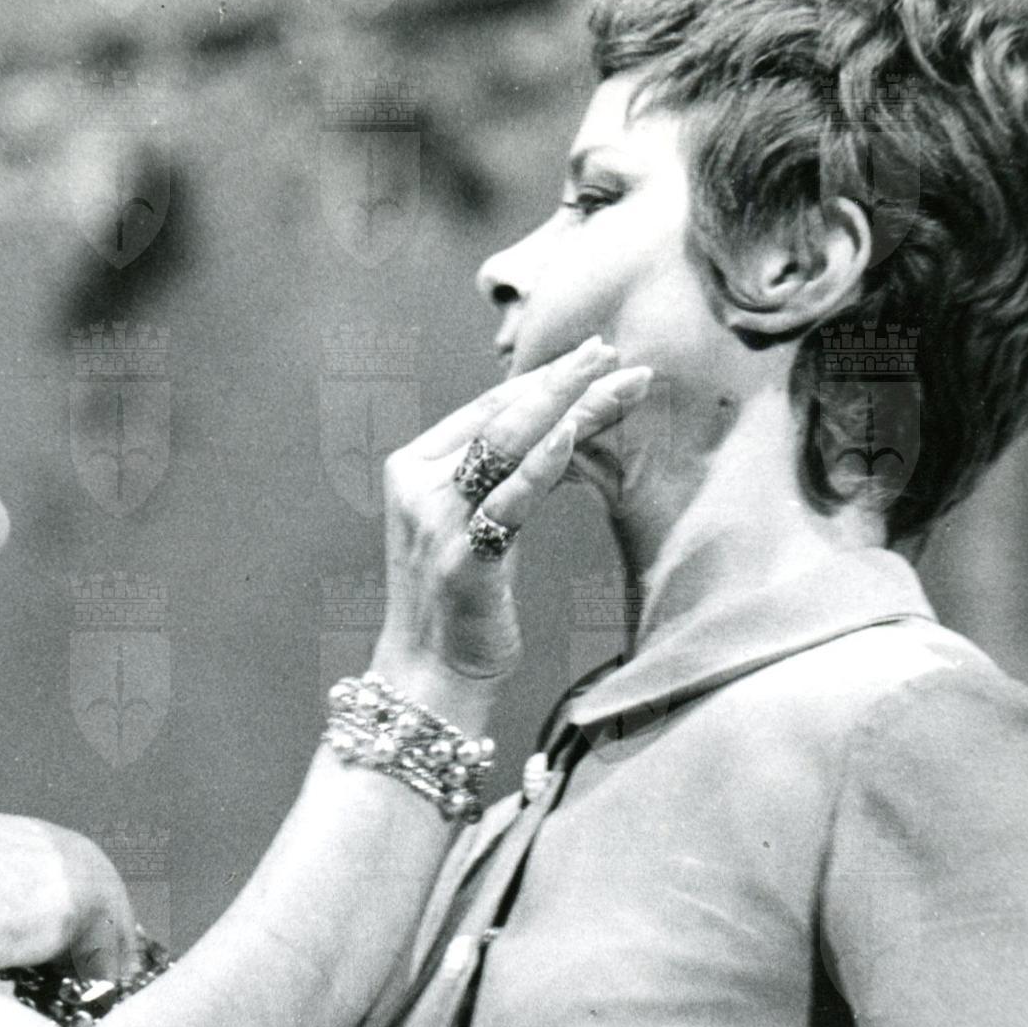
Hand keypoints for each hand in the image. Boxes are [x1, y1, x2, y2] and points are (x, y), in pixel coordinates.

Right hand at [372, 339, 650, 714]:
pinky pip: (506, 504)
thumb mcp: (478, 522)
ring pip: (503, 447)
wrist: (429, 673)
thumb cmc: (462, 597)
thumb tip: (569, 425)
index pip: (487, 408)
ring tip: (610, 378)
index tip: (598, 356)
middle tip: (613, 353)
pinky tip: (572, 434)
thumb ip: (507, 474)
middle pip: (498, 417)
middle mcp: (417, 485)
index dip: (544, 379)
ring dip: (563, 408)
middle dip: (561, 381)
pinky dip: (540, 467)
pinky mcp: (460, 561)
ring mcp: (435, 522)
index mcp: (414, 466)